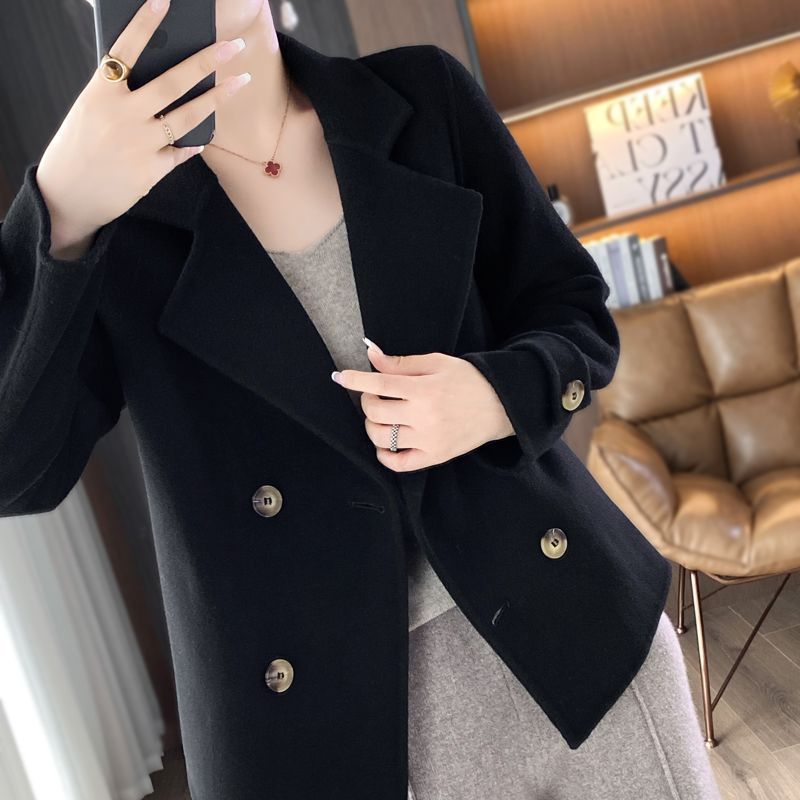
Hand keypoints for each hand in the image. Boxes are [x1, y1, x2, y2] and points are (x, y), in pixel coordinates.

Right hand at [36, 0, 252, 256]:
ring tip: (240, 82)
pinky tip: (204, 138)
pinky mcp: (151, 170)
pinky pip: (181, 151)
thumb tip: (159, 78)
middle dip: (205, 61)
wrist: (68, 195)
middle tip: (232, 46)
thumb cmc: (80, 147)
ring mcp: (139, 144)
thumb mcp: (91, 112)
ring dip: (217, 97)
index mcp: (99, 94)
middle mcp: (121, 115)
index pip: (125, 51)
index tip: (163, 2)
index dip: (144, 25)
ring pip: (187, 116)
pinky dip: (193, 143)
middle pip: (171, 82)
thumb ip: (119, 95)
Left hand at [331, 338, 515, 471]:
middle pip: (376, 412)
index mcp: (424, 390)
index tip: (340, 376)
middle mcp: (424, 417)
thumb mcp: (437, 363)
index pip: (380, 385)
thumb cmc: (468, 380)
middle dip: (367, 401)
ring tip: (381, 416)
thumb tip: (372, 357)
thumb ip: (401, 363)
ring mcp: (428, 440)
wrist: (501, 406)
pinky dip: (385, 455)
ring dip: (372, 425)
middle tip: (374, 394)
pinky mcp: (435, 456)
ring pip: (382, 438)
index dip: (355, 380)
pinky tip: (385, 444)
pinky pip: (399, 463)